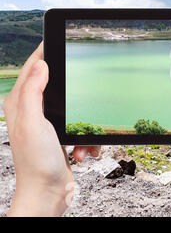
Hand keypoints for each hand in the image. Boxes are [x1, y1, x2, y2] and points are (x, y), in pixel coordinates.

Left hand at [4, 42, 99, 216]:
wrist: (48, 193)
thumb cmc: (36, 162)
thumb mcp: (33, 123)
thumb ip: (33, 92)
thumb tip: (41, 64)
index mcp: (21, 104)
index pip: (32, 68)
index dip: (45, 52)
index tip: (58, 39)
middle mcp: (33, 112)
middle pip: (58, 86)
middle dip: (77, 96)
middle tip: (83, 98)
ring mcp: (49, 125)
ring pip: (76, 109)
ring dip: (84, 126)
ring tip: (80, 142)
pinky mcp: (63, 137)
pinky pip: (82, 128)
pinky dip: (87, 140)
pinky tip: (82, 152)